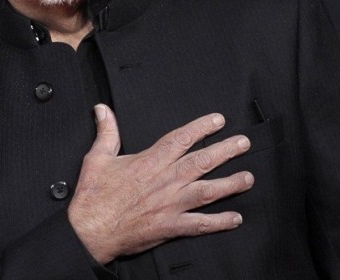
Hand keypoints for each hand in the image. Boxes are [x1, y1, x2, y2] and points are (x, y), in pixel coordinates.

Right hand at [68, 104, 253, 263]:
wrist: (91, 230)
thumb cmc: (94, 196)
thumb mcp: (97, 158)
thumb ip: (106, 132)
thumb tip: (103, 110)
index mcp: (148, 162)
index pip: (181, 139)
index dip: (202, 127)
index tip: (218, 120)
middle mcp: (164, 181)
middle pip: (201, 161)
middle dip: (225, 150)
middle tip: (243, 143)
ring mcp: (170, 204)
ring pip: (207, 191)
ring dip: (230, 184)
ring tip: (248, 178)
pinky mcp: (170, 226)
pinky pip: (200, 224)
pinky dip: (220, 222)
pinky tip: (235, 218)